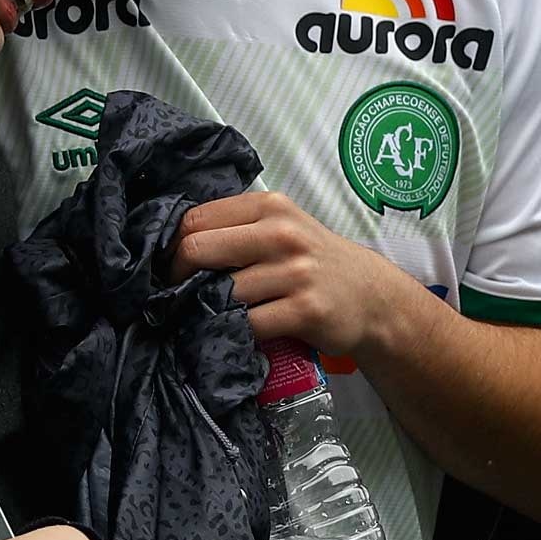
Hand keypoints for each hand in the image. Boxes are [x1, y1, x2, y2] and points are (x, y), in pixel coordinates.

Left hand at [168, 190, 424, 359]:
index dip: (171, 248)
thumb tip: (172, 246)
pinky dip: (233, 332)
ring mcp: (295, 272)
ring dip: (206, 310)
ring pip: (221, 292)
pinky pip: (248, 325)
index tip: (170, 270)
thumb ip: (237, 228)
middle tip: (175, 298)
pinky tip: (233, 333)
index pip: (194, 219)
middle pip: (198, 250)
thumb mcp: (282, 227)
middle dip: (177, 279)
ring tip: (204, 318)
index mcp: (269, 206)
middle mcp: (281, 233)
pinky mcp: (305, 310)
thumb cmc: (314, 261)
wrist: (371, 296)